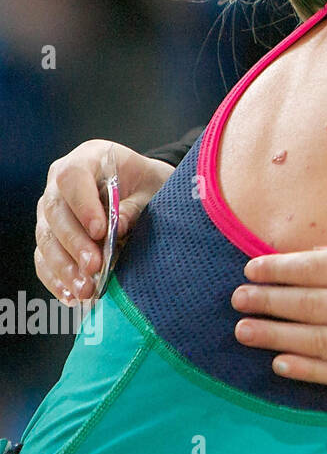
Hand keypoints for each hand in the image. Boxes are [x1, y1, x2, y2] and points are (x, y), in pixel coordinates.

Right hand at [35, 141, 173, 303]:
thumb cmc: (151, 183)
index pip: (72, 178)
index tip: (101, 232)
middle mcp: (60, 182)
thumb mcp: (154, 187)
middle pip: (54, 212)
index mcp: (88, 158)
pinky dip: (56, 278)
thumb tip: (117, 229)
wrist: (146, 187)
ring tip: (86, 289)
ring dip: (64, 267)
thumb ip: (135, 205)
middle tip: (94, 267)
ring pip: (46, 238)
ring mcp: (52, 209)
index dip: (83, 206)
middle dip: (74, 243)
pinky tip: (71, 295)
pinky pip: (44, 257)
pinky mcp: (51, 234)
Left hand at [232, 237, 326, 401]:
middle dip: (268, 302)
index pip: (318, 267)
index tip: (251, 270)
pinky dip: (307, 369)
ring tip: (245, 331)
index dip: (279, 269)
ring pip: (318, 344)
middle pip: (310, 306)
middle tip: (237, 301)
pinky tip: (283, 362)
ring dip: (276, 337)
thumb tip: (314, 259)